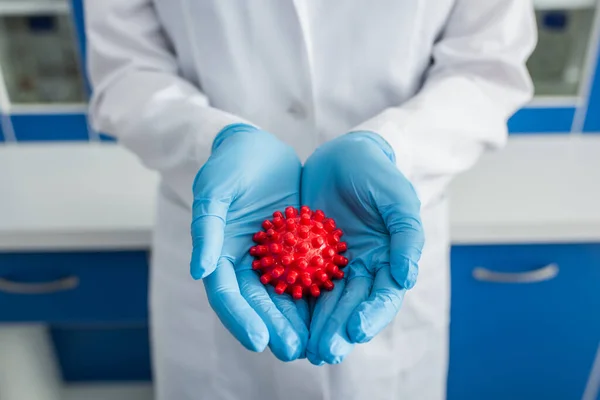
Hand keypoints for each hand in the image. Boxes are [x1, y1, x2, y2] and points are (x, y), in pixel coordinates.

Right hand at [191, 123, 308, 360]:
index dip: (240, 318)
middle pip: (256, 303)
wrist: (258, 148)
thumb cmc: (231, 165)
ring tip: (315, 343)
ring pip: (283, 297)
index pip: (226, 294)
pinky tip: (334, 310)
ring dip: (296, 321)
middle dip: (273, 328)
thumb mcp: (215, 191)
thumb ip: (207, 229)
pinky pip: (306, 275)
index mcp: (219, 255)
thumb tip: (199, 271)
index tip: (259, 340)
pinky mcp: (294, 250)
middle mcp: (244, 264)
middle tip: (293, 350)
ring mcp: (271, 259)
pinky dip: (316, 294)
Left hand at [301, 131, 423, 364]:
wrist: (343, 153)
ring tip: (301, 347)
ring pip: (322, 301)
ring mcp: (331, 265)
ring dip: (314, 326)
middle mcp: (359, 270)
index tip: (356, 329)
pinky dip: (289, 298)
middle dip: (338, 330)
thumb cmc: (376, 172)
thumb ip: (406, 235)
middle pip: (350, 307)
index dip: (372, 315)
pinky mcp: (304, 255)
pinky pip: (296, 279)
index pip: (382, 296)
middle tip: (322, 351)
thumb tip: (407, 278)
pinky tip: (276, 315)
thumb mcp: (397, 197)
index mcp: (387, 261)